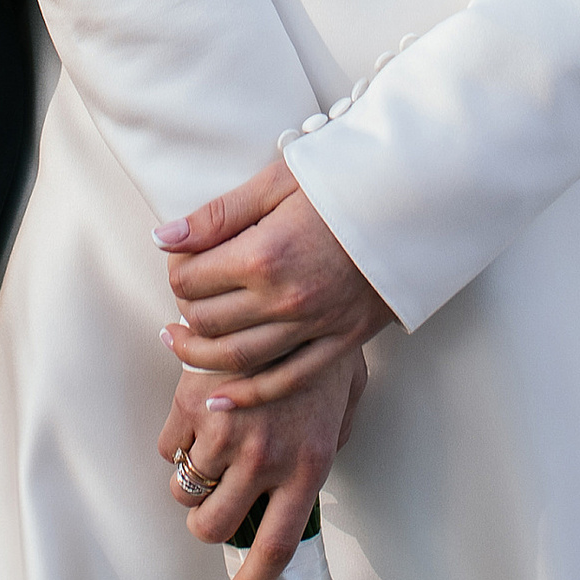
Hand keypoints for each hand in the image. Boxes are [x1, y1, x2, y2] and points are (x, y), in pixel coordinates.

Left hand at [154, 158, 393, 402]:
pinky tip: (217, 397)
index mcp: (264, 255)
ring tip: (178, 342)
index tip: (178, 262)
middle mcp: (285, 299)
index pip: (191, 279)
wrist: (415, 201)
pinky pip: (286, 380)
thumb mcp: (276, 182)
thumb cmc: (344, 182)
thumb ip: (218, 215)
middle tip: (181, 298)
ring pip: (237, 359)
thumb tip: (164, 238)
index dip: (175, 271)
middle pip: (207, 322)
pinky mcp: (341, 342)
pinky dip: (246, 395)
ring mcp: (314, 326)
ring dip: (197, 356)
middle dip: (183, 311)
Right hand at [160, 348, 367, 579]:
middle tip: (215, 503)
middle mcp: (263, 461)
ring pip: (186, 490)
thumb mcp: (344, 410)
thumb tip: (303, 481)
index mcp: (306, 469)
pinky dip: (177, 442)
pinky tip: (195, 417)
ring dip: (192, 480)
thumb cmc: (323, 350)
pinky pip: (168, 448)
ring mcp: (224, 435)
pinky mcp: (191, 405)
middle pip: (213, 526)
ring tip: (208, 450)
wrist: (294, 295)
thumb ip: (325, 450)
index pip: (275, 548)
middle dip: (208, 521)